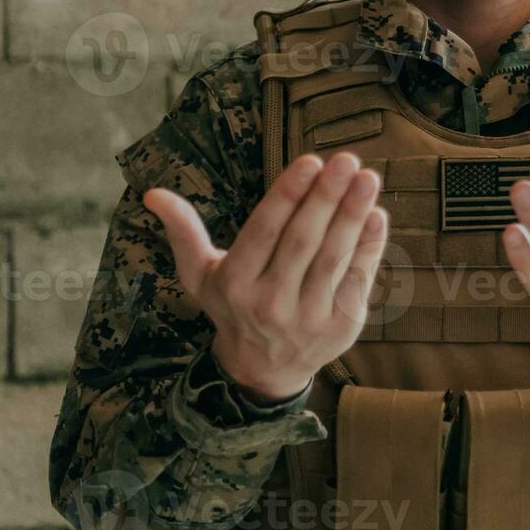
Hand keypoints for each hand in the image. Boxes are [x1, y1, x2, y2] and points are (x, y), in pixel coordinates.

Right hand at [142, 152, 388, 402]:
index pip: (264, 232)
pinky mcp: (341, 327)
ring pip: (333, 259)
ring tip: (366, 177)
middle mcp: (270, 303)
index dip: (288, 195)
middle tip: (345, 160)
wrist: (263, 369)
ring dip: (352, 215)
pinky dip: (370, 246)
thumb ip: (183, 231)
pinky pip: (358, 280)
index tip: (310, 161)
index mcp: (235, 284)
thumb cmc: (231, 305)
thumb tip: (153, 193)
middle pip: (302, 242)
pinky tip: (376, 213)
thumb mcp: (200, 274)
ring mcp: (308, 318)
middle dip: (325, 198)